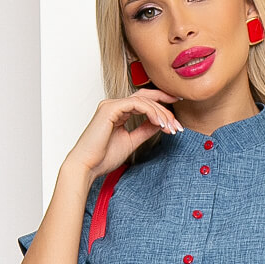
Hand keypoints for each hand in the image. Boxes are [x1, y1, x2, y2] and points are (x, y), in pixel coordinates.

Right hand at [63, 89, 184, 179]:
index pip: (144, 102)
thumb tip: (160, 124)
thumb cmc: (103, 158)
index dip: (162, 106)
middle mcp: (115, 105)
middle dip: (165, 107)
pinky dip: (151, 112)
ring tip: (170, 128)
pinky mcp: (110, 108)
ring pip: (144, 100)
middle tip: (178, 123)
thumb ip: (145, 130)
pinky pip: (136, 104)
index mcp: (118, 112)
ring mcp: (112, 105)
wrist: (87, 166)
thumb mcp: (131, 141)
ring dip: (161, 113)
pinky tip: (160, 123)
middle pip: (146, 97)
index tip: (176, 118)